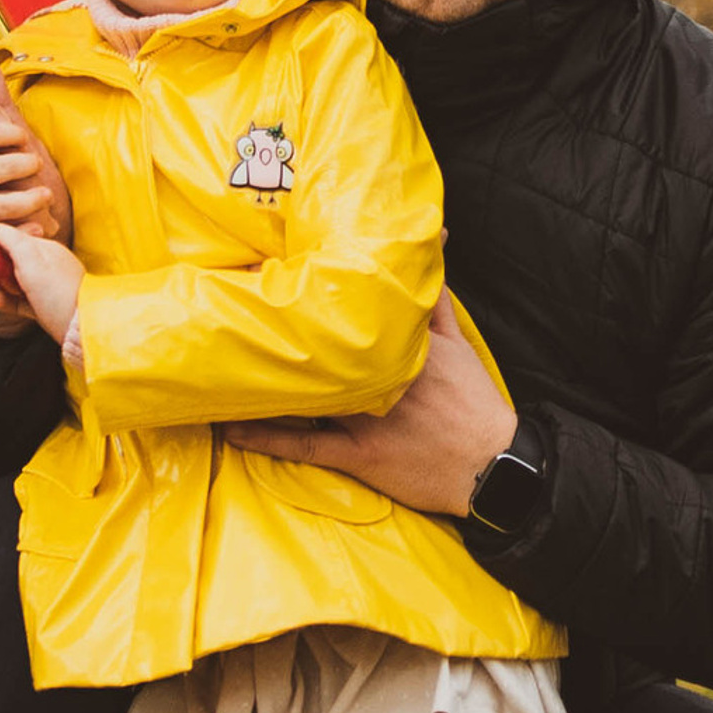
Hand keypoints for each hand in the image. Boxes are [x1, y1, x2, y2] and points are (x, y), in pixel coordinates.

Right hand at [4, 227, 85, 349]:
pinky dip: (5, 302)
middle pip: (4, 263)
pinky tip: (2, 305)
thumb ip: (10, 239)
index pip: (7, 241)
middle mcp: (41, 264)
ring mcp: (41, 285)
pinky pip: (14, 299)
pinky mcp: (39, 304)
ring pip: (7, 282)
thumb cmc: (59, 292)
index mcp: (41, 248)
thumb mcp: (31, 259)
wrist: (81, 327)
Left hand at [222, 294, 513, 516]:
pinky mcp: (360, 454)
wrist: (494, 467)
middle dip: (278, 329)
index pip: (353, 309)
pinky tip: (232, 429)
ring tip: (218, 368)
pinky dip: (267, 438)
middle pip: (319, 347)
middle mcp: (380, 377)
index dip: (311, 289)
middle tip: (232, 307)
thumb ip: (436, 301)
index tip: (272, 266)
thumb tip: (435, 245)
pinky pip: (305, 446)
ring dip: (263, 382)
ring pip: (306, 394)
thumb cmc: (475, 406)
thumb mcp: (460, 347)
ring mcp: (367, 417)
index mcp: (403, 346)